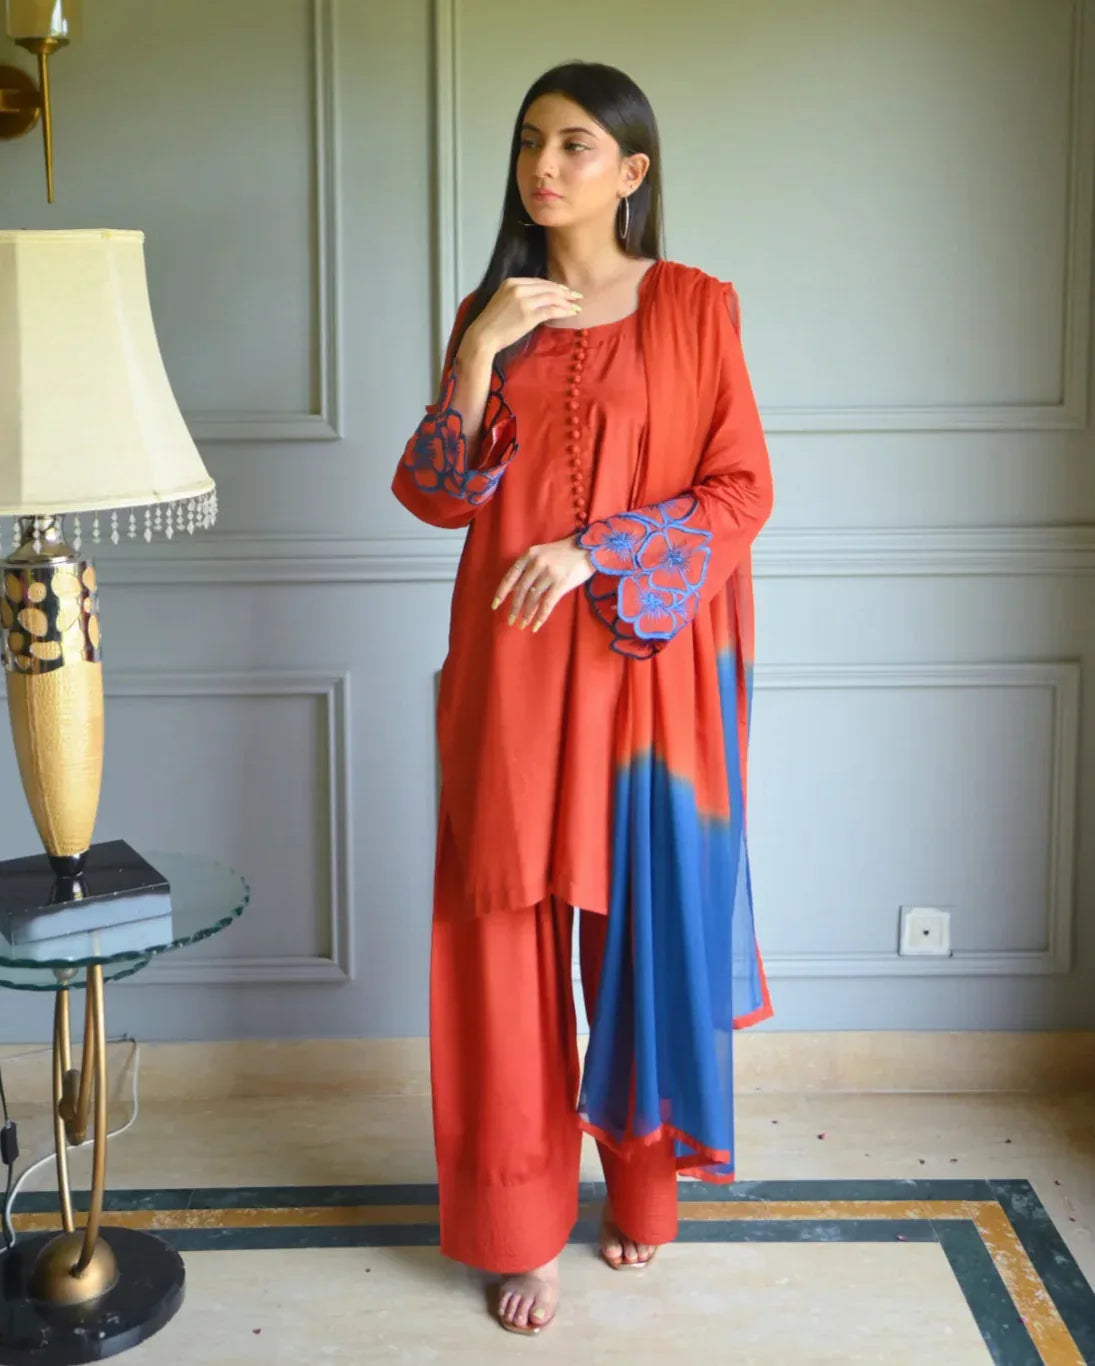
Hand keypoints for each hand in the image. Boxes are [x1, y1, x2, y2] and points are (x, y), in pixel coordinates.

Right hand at [462, 278, 581, 360]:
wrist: (483, 336)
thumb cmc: (492, 323)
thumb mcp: (503, 301)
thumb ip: (518, 296)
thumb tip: (538, 299)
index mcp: (511, 282)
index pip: (539, 281)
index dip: (554, 286)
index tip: (565, 290)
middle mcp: (518, 288)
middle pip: (548, 287)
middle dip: (565, 292)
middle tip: (577, 296)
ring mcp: (524, 302)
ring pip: (552, 298)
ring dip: (567, 302)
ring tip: (577, 306)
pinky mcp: (529, 316)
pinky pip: (551, 311)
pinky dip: (564, 311)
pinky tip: (571, 313)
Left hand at [492, 536, 594, 631]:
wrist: (589, 548)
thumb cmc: (565, 553)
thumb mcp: (542, 555)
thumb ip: (527, 569)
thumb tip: (513, 589)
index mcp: (529, 555)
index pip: (510, 576)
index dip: (502, 592)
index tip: (495, 605)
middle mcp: (537, 564)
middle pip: (521, 590)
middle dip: (514, 608)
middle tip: (510, 620)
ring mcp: (549, 573)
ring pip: (533, 598)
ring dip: (526, 614)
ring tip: (522, 624)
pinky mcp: (561, 583)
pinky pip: (547, 603)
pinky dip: (540, 616)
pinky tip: (536, 625)